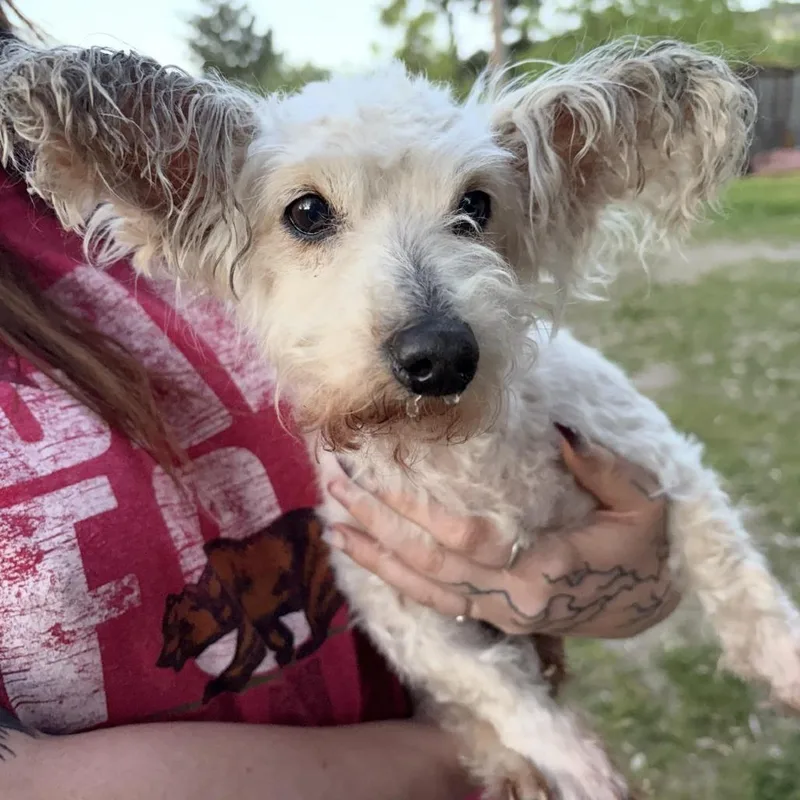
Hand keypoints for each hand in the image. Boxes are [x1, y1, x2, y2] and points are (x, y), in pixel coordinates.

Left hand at [325, 425, 678, 637]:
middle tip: (336, 481)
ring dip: (373, 553)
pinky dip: (392, 575)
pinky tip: (361, 551)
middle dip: (378, 523)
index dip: (419, 509)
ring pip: (422, 587)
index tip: (383, 469)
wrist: (647, 602)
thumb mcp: (644, 502)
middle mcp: (512, 602)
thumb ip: (604, 467)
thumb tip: (558, 429)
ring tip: (332, 517)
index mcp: (546, 571)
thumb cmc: (646, 546)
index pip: (465, 540)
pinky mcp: (490, 616)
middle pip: (429, 564)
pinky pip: (431, 598)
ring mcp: (498, 615)